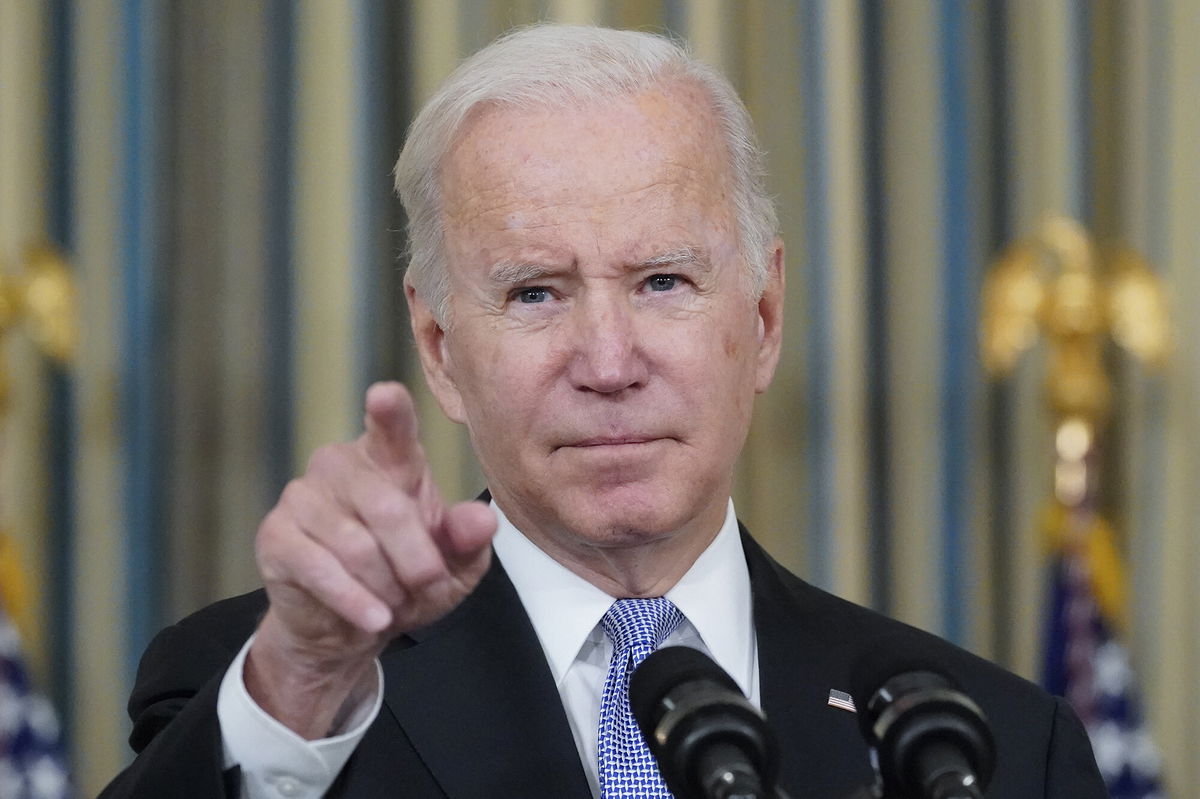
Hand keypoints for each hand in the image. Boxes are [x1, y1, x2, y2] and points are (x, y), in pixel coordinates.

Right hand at [246, 381, 495, 737]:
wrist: (348, 627)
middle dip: (418, 563)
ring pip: (357, 547)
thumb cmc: (405, 581)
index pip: (392, 427)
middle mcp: (341, 466)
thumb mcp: (453, 568)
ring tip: (394, 603)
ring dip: (387, 588)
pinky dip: (354, 601)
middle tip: (428, 588)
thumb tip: (482, 519)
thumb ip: (468, 541)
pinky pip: (320, 569)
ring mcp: (303, 497)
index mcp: (390, 460)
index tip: (385, 395)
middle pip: (389, 510)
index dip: (389, 411)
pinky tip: (373, 619)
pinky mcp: (276, 536)